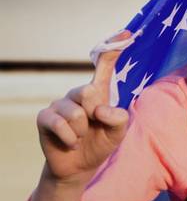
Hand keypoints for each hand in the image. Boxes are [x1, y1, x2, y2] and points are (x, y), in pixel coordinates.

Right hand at [36, 34, 130, 183]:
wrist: (79, 166)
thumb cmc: (100, 143)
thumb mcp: (118, 133)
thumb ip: (118, 119)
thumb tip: (100, 109)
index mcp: (99, 93)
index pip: (105, 66)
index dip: (114, 50)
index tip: (127, 34)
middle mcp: (78, 93)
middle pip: (88, 90)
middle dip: (94, 113)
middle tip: (92, 126)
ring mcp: (59, 104)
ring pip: (76, 113)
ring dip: (82, 131)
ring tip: (81, 137)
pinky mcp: (44, 117)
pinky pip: (59, 124)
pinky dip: (70, 138)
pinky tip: (71, 142)